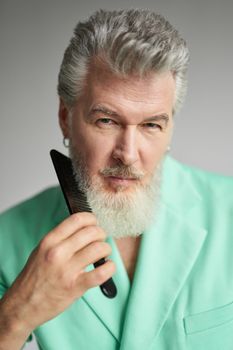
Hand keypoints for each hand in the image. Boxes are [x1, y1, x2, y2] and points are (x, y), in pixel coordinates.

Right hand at [1, 212, 114, 334]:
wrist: (23, 305)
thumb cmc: (34, 277)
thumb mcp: (41, 250)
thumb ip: (60, 238)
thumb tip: (83, 227)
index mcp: (49, 241)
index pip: (77, 219)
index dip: (91, 219)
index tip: (95, 223)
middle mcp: (57, 252)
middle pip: (91, 232)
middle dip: (101, 234)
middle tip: (101, 240)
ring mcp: (66, 270)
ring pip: (98, 249)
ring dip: (106, 249)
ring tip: (104, 253)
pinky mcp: (75, 287)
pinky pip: (101, 273)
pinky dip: (110, 268)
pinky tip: (108, 266)